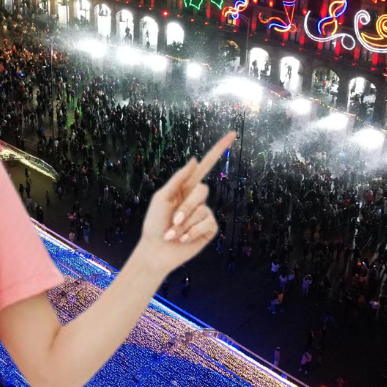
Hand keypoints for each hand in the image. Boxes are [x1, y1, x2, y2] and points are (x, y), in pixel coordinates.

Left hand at [134, 131, 236, 277]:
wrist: (156, 251)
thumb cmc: (154, 224)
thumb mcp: (162, 198)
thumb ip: (178, 179)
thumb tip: (194, 159)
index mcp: (185, 187)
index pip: (206, 166)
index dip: (219, 150)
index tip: (233, 134)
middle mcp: (197, 199)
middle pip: (202, 190)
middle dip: (185, 207)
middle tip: (172, 220)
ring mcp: (205, 214)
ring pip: (203, 209)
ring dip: (184, 224)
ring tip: (173, 234)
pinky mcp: (209, 229)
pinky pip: (207, 223)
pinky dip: (192, 232)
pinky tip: (183, 239)